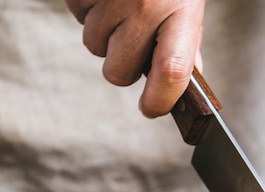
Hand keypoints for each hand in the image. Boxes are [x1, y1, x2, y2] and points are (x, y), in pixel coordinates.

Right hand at [65, 0, 204, 116]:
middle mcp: (146, 6)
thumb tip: (181, 80)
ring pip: (94, 47)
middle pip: (118, 72)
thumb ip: (185, 43)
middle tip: (133, 40)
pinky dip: (88, 8)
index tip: (150, 109)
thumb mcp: (187, 3)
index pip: (172, 72)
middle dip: (122, 64)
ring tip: (121, 4)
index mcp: (181, 13)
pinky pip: (78, 16)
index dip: (159, 101)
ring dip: (104, 33)